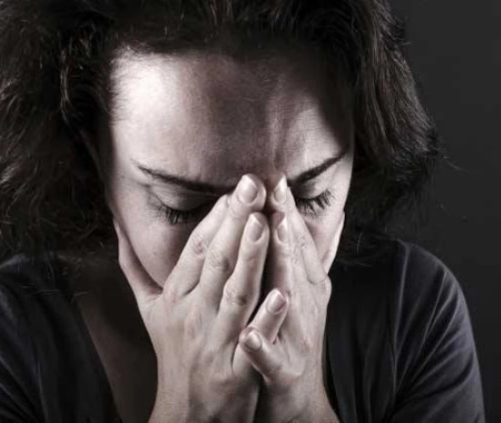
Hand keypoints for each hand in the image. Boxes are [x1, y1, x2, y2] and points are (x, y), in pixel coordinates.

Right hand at [114, 175, 274, 421]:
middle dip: (235, 222)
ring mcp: (215, 341)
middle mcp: (193, 314)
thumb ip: (135, 266)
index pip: (196, 251)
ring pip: (235, 294)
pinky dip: (267, 319)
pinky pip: (253, 341)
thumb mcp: (149, 308)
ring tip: (265, 225)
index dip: (215, 219)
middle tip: (253, 185)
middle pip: (215, 263)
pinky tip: (284, 295)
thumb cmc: (174, 350)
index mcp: (176, 297)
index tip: (235, 186)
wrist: (186, 410)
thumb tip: (117, 224)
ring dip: (250, 260)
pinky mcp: (236, 369)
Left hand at [238, 176, 343, 421]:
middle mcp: (305, 308)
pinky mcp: (283, 372)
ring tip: (274, 237)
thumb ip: (308, 258)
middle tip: (276, 192)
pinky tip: (249, 336)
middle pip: (296, 262)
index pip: (297, 244)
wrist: (298, 401)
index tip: (276, 178)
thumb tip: (325, 218)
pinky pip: (271, 359)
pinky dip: (262, 346)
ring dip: (282, 268)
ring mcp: (297, 339)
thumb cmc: (294, 340)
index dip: (288, 211)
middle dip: (287, 227)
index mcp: (305, 288)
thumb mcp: (305, 295)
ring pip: (289, 300)